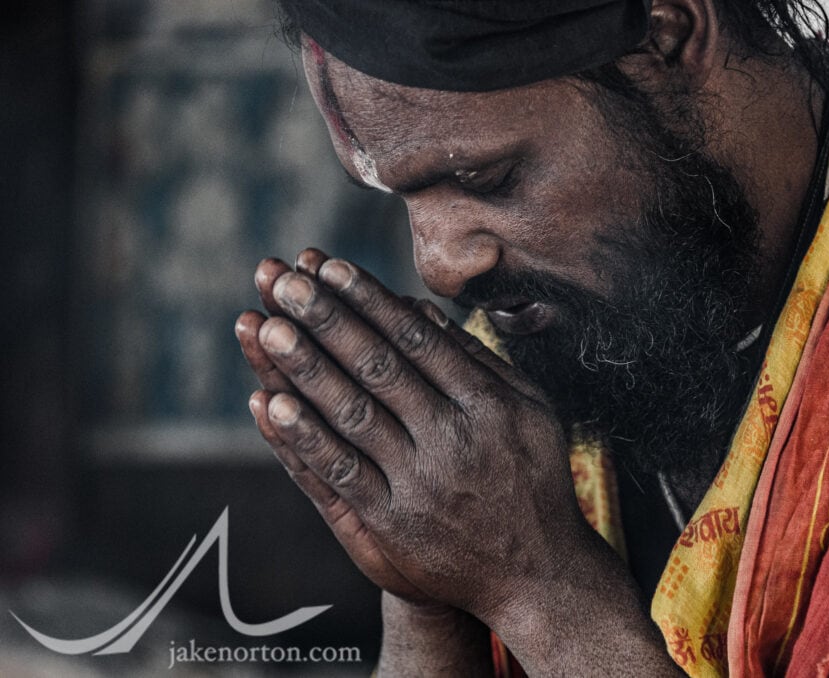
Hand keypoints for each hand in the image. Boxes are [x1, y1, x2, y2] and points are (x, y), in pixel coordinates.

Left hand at [236, 249, 596, 621]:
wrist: (537, 574)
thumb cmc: (533, 480)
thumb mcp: (530, 411)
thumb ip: (479, 361)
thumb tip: (424, 311)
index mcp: (489, 404)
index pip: (418, 341)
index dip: (370, 301)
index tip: (331, 268)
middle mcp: (455, 439)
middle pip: (380, 368)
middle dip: (328, 320)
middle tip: (285, 282)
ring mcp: (421, 483)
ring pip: (353, 414)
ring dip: (306, 368)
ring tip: (267, 326)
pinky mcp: (393, 524)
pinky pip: (341, 472)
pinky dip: (304, 437)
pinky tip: (271, 402)